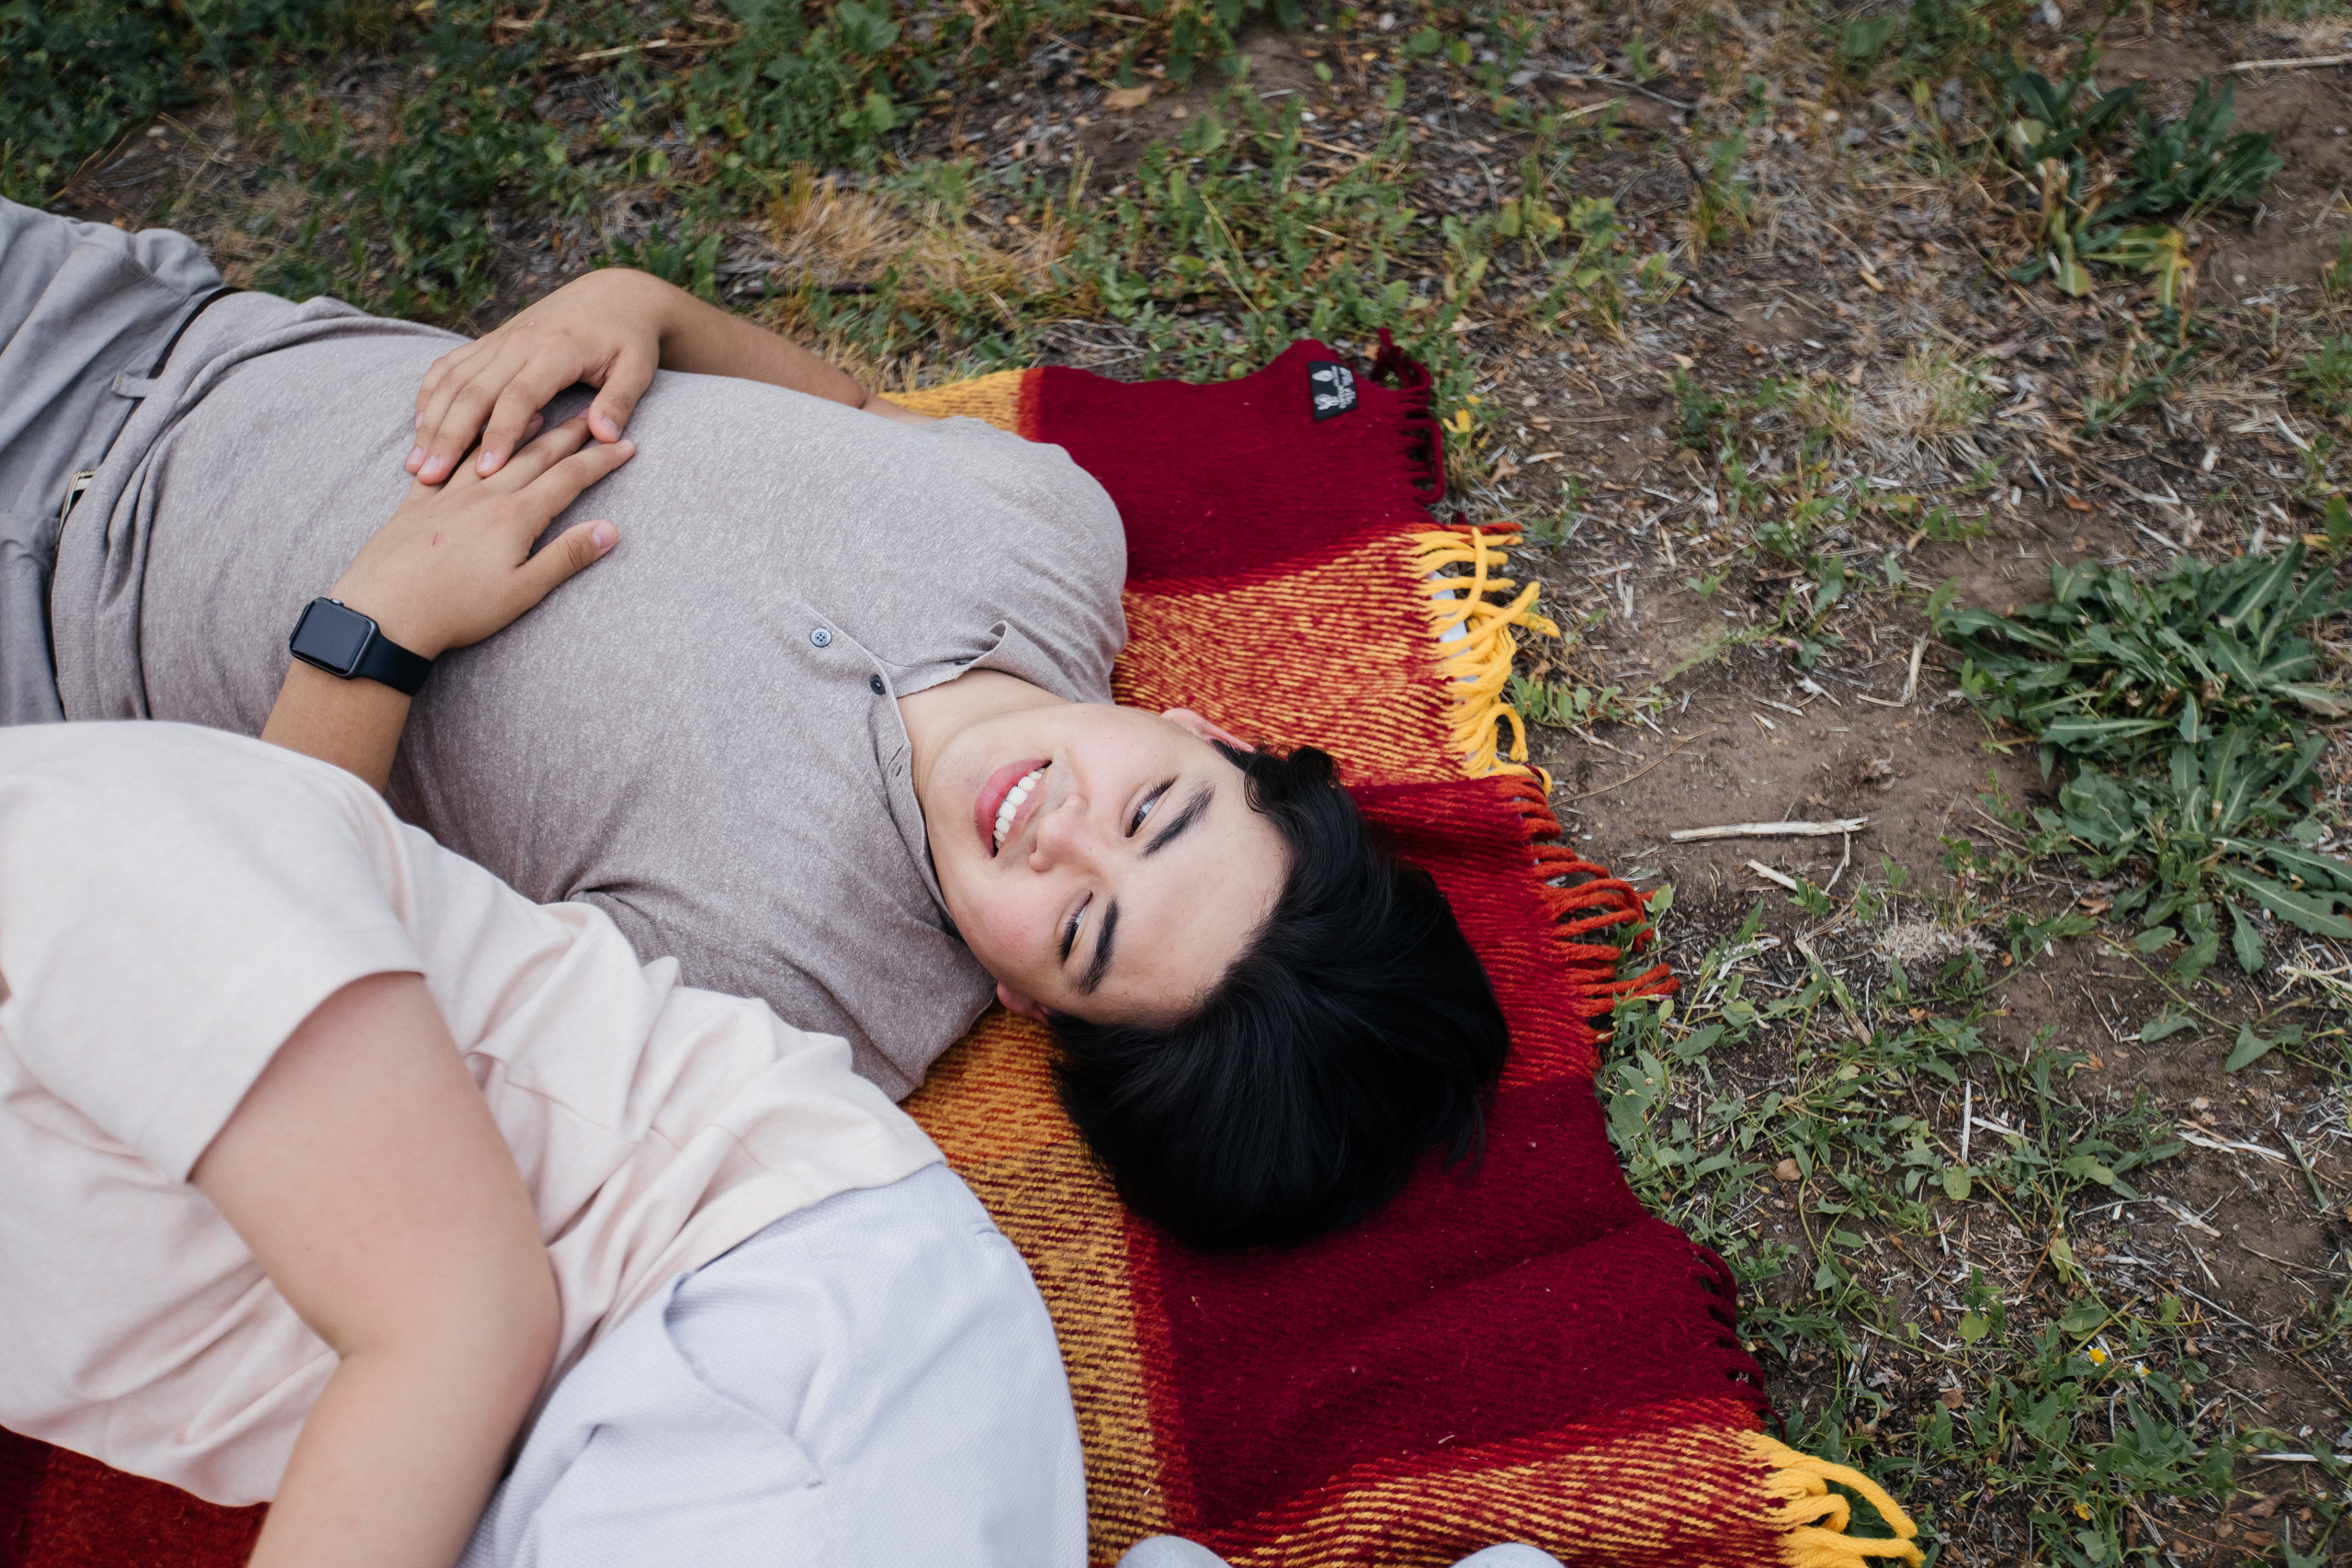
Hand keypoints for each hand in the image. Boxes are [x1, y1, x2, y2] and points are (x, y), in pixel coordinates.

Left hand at [342, 417, 631, 659]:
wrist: (385, 613)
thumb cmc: (459, 610)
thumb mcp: (524, 591)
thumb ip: (568, 556)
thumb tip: (610, 530)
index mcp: (516, 516)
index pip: (570, 479)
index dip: (601, 460)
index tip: (626, 446)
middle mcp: (485, 495)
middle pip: (535, 455)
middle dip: (569, 435)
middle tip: (592, 417)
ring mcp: (448, 496)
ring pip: (492, 451)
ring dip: (520, 429)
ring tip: (540, 411)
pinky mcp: (416, 505)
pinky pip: (446, 464)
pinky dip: (465, 444)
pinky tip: (471, 436)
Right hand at [409, 269, 670, 483]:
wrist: (612, 295)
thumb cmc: (629, 340)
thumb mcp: (638, 369)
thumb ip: (620, 401)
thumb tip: (605, 437)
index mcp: (555, 350)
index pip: (519, 397)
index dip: (500, 435)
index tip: (487, 472)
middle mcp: (519, 341)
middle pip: (473, 392)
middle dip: (449, 436)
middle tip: (431, 477)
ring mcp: (498, 339)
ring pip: (454, 381)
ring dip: (431, 422)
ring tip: (416, 464)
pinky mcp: (489, 341)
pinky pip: (450, 366)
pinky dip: (431, 393)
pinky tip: (419, 425)